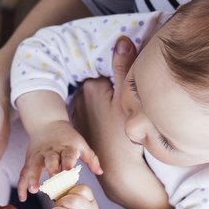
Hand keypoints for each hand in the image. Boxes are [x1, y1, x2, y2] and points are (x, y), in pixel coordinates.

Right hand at [17, 120, 99, 201]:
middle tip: (53, 183)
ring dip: (33, 177)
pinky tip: (22, 198)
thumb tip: (100, 172)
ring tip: (33, 190)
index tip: (69, 171)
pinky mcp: (29, 160)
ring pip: (34, 166)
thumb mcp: (81, 144)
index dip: (68, 162)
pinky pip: (24, 173)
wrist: (47, 123)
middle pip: (50, 160)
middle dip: (51, 171)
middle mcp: (51, 151)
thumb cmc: (68, 138)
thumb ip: (91, 158)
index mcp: (66, 147)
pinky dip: (22, 185)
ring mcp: (39, 155)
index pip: (68, 154)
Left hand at [73, 37, 172, 208]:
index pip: (105, 70)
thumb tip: (121, 38)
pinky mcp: (80, 130)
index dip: (119, 76)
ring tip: (117, 117)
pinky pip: (92, 116)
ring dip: (104, 104)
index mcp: (92, 87)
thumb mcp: (128, 97)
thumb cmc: (126, 134)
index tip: (129, 85)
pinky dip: (98, 118)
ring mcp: (79, 115)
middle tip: (124, 104)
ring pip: (95, 101)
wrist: (119, 169)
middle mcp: (80, 99)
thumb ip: (124, 66)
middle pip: (99, 85)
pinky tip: (109, 126)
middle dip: (109, 88)